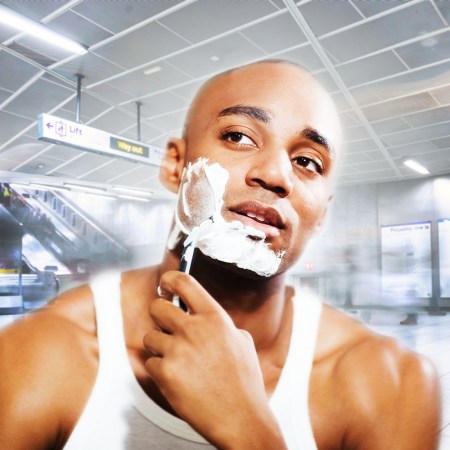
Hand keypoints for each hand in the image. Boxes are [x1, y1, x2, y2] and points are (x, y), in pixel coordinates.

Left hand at [143, 271, 285, 448]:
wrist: (241, 418)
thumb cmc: (244, 382)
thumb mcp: (241, 341)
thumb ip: (219, 324)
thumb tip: (202, 316)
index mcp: (215, 318)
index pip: (184, 282)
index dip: (169, 279)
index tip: (165, 283)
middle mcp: (195, 329)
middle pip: (157, 306)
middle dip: (159, 316)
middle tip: (167, 326)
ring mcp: (178, 350)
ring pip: (150, 336)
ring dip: (159, 347)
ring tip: (177, 360)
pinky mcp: (165, 373)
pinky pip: (149, 362)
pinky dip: (158, 370)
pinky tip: (177, 378)